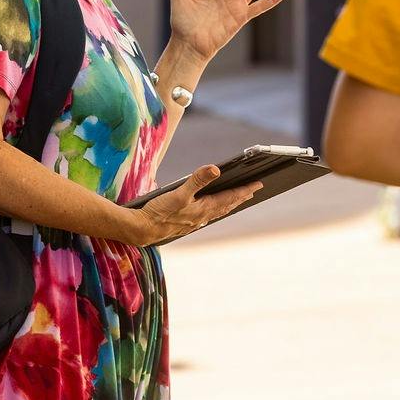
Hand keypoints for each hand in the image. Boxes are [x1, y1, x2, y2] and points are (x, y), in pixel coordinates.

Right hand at [128, 164, 263, 245]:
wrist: (141, 230)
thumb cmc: (158, 212)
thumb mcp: (177, 193)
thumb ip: (197, 180)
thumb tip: (216, 169)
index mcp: (203, 209)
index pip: (230, 197)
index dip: (245, 190)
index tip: (258, 184)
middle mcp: (202, 217)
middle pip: (227, 205)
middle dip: (240, 197)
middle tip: (253, 190)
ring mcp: (194, 222)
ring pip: (217, 211)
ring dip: (229, 204)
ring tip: (237, 199)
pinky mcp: (185, 224)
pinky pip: (207, 215)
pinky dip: (215, 209)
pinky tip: (211, 209)